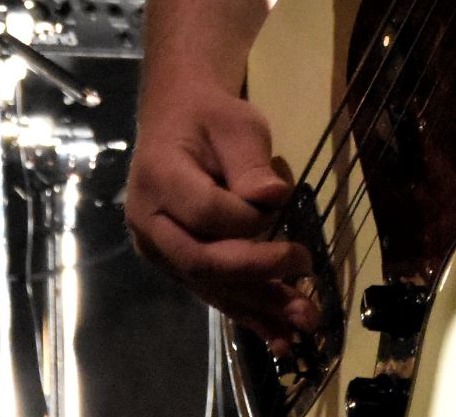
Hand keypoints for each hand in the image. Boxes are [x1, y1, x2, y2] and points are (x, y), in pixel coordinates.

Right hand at [125, 77, 316, 345]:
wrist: (178, 123)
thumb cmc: (209, 118)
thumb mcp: (235, 123)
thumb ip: (250, 162)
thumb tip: (274, 198)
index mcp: (158, 178)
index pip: (205, 212)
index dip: (247, 215)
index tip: (283, 195)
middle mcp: (150, 224)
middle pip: (202, 260)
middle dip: (257, 270)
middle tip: (305, 263)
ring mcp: (160, 251)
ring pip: (211, 286)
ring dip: (260, 305)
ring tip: (304, 320)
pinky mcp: (177, 267)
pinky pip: (213, 293)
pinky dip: (249, 313)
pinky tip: (280, 336)